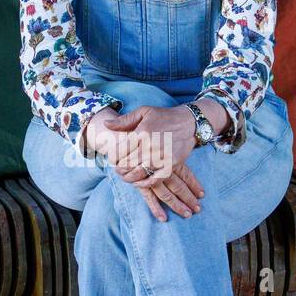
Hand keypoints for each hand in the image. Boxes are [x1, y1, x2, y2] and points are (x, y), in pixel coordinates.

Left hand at [86, 106, 205, 220]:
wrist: (189, 123)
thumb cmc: (164, 116)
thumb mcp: (144, 112)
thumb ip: (124, 120)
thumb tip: (106, 125)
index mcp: (141, 133)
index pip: (119, 152)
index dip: (112, 158)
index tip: (113, 159)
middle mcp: (150, 147)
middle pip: (126, 165)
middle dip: (119, 168)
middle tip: (117, 168)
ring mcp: (161, 157)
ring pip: (137, 174)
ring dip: (128, 177)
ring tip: (125, 175)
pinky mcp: (170, 165)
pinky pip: (154, 180)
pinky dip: (143, 184)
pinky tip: (137, 182)